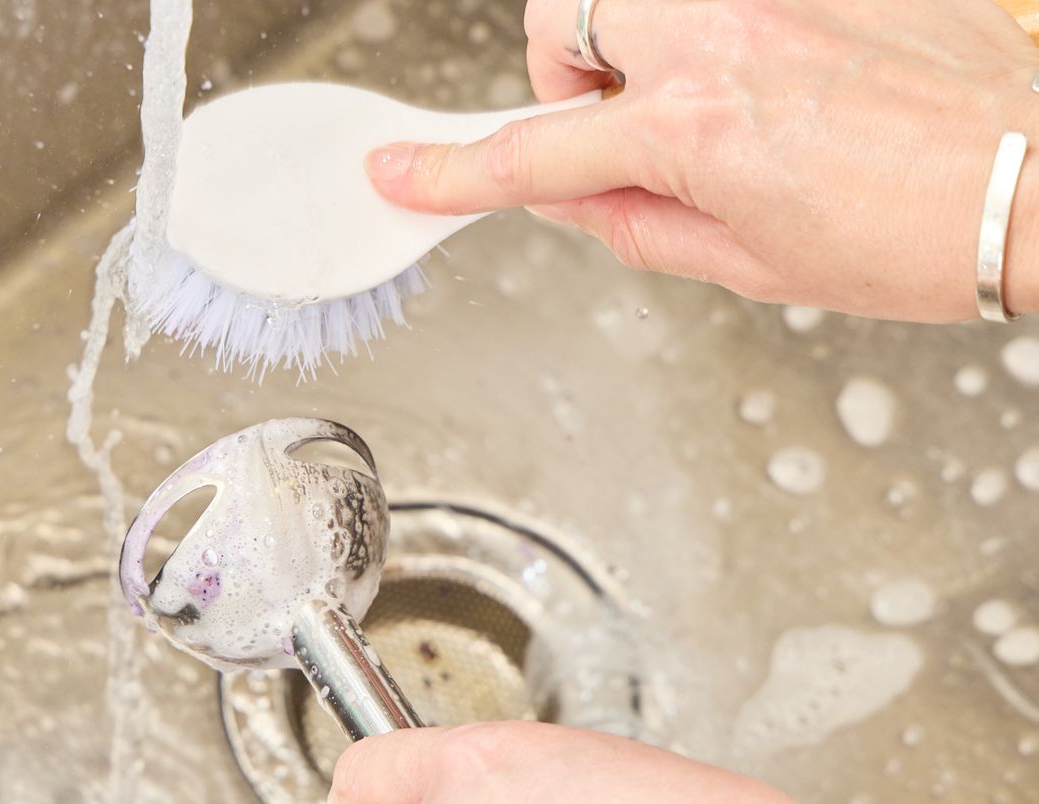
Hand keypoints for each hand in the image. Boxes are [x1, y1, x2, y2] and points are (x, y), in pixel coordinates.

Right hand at [364, 0, 1038, 321]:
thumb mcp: (750, 264)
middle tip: (625, 132)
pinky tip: (778, 73)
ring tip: (708, 100)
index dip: (450, 171)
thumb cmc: (917, 232)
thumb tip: (569, 200)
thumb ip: (634, 225)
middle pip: (567, 20)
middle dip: (573, 78)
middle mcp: (722, 36)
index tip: (400, 172)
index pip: (531, 155)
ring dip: (640, 44)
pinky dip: (719, 29)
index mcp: (694, 131)